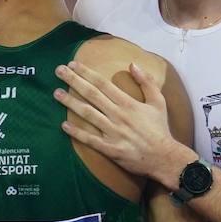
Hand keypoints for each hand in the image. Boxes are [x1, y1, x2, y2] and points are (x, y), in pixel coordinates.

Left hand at [54, 61, 193, 187]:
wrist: (164, 157)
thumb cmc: (159, 129)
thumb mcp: (158, 101)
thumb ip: (147, 82)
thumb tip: (133, 65)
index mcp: (128, 103)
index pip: (103, 84)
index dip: (87, 73)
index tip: (74, 64)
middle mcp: (118, 115)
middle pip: (92, 95)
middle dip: (74, 81)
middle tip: (59, 71)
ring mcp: (113, 132)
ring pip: (88, 114)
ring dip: (70, 103)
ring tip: (56, 93)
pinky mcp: (110, 148)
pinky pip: (90, 140)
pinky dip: (77, 132)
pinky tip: (64, 125)